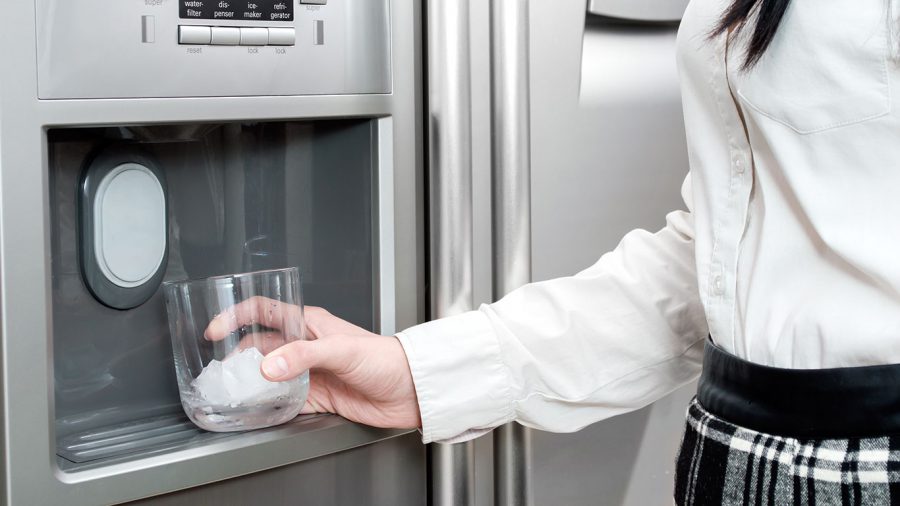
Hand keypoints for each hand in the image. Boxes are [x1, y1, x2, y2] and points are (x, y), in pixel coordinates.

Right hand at [204, 297, 421, 429]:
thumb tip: (269, 366)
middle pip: (261, 346)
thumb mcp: (341, 349)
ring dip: (252, 383)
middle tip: (221, 371)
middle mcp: (306, 346)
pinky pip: (284, 401)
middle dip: (238, 356)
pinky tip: (260, 410)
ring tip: (233, 392)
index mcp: (310, 324)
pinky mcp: (317, 397)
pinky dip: (270, 406)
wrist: (411, 389)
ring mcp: (310, 372)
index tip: (215, 331)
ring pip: (270, 375)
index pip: (264, 311)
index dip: (236, 317)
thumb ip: (303, 356)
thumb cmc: (386, 358)